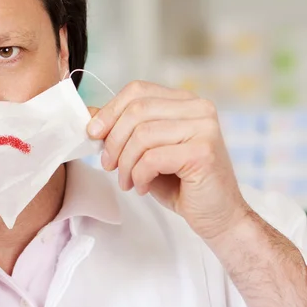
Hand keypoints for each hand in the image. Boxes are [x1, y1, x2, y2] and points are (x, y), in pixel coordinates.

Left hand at [87, 81, 250, 241]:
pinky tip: (142, 187)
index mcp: (184, 101)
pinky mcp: (203, 152)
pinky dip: (139, 175)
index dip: (110, 110)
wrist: (218, 217)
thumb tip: (88, 113)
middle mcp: (198, 108)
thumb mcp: (145, 150)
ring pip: (142, 135)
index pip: (138, 90)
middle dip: (114, 140)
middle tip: (108, 165)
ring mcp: (204, 128)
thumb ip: (121, 129)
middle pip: (137, 110)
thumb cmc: (180, 183)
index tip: (93, 133)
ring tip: (126, 181)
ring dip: (125, 163)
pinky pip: (152, 158)